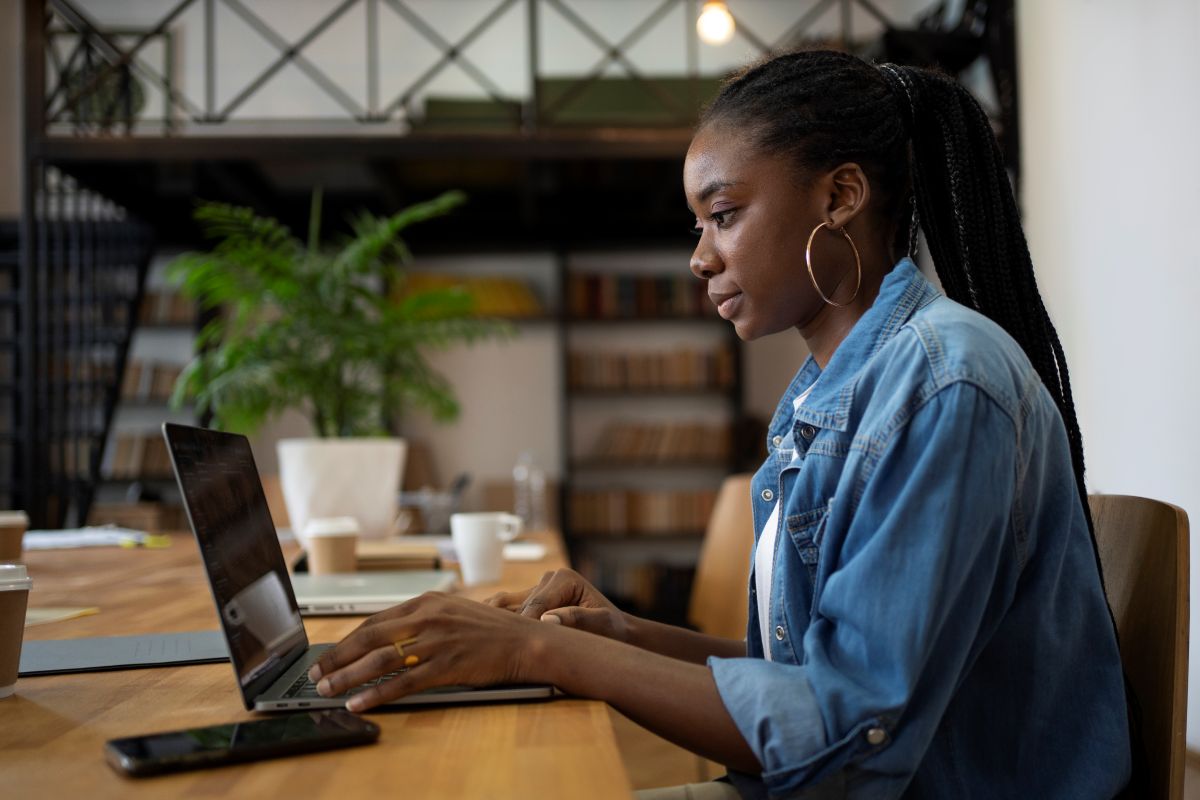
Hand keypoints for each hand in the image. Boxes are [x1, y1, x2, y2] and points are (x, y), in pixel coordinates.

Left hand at [307, 592, 548, 711]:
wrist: (527, 640)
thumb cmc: (490, 629)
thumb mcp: (452, 611)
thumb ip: (421, 620)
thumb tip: (385, 637)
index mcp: (426, 601)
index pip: (374, 621)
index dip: (346, 641)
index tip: (328, 655)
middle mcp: (428, 618)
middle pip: (370, 638)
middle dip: (337, 658)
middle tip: (316, 674)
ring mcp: (438, 642)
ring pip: (381, 660)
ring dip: (348, 677)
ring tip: (327, 690)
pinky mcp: (448, 666)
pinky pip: (404, 682)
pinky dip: (377, 694)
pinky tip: (360, 703)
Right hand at [484, 569, 628, 642]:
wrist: (615, 632)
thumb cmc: (611, 630)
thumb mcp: (602, 624)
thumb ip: (578, 618)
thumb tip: (548, 619)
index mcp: (564, 578)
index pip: (537, 603)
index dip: (526, 625)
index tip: (516, 647)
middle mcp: (548, 579)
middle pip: (519, 606)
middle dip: (509, 627)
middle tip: (490, 648)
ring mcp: (537, 589)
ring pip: (506, 606)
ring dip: (493, 622)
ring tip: (477, 640)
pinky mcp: (529, 600)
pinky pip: (505, 609)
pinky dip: (492, 620)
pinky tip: (478, 633)